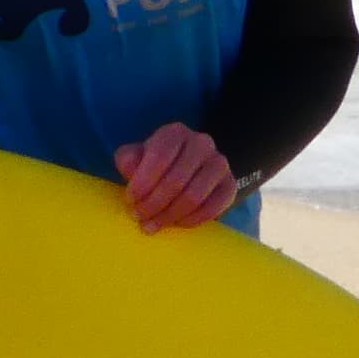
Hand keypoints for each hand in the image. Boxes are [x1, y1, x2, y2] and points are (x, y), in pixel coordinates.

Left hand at [115, 119, 239, 232]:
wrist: (188, 168)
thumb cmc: (155, 162)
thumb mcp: (136, 156)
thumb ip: (128, 160)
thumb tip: (131, 171)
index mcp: (174, 132)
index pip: (160, 156)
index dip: (143, 182)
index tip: (131, 200)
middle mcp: (201, 143)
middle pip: (176, 180)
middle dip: (154, 204)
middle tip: (140, 217)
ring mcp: (219, 163)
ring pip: (194, 196)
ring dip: (170, 215)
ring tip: (153, 224)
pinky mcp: (230, 185)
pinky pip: (213, 207)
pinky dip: (192, 220)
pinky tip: (176, 223)